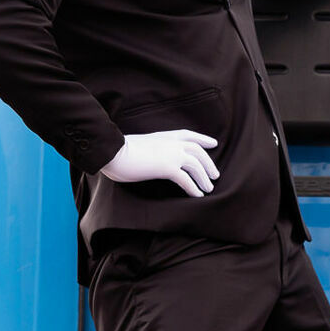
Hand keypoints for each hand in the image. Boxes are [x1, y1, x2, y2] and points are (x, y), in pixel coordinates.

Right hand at [100, 130, 219, 196]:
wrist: (114, 152)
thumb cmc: (119, 150)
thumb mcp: (140, 144)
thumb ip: (151, 148)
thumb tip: (150, 156)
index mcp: (165, 136)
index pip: (189, 135)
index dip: (203, 139)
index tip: (213, 143)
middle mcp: (172, 144)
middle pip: (198, 151)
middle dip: (208, 163)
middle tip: (215, 175)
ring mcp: (171, 155)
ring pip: (196, 166)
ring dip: (204, 178)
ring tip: (209, 188)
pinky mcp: (168, 168)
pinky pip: (186, 180)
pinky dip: (193, 188)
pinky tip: (198, 195)